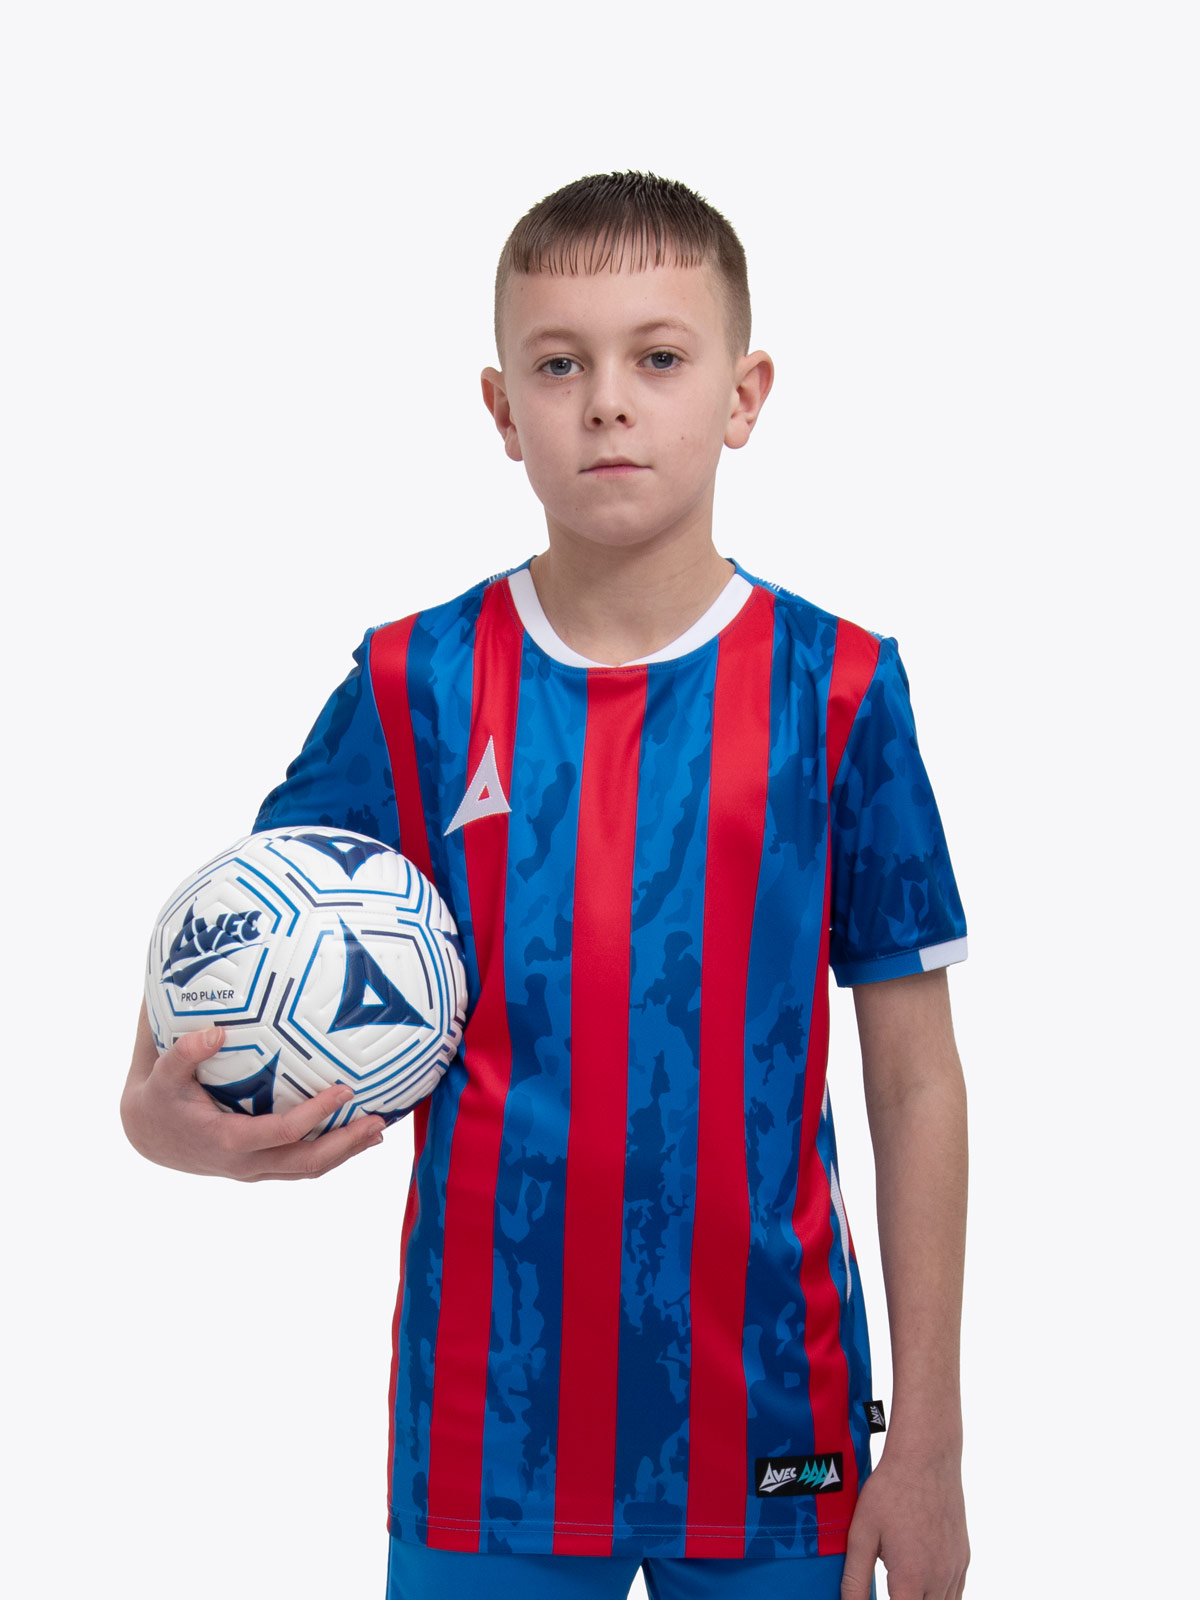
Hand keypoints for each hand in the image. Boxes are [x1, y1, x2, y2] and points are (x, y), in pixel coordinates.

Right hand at [121, 1000, 387, 1179]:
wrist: (148, 1136)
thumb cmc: (159, 1099)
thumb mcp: (162, 1075)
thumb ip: (185, 1053)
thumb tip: (216, 1032)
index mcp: (228, 1142)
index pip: (284, 1133)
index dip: (317, 1114)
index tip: (345, 1089)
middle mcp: (246, 1164)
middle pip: (306, 1162)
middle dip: (346, 1144)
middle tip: (379, 1121)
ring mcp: (255, 1170)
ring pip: (307, 1169)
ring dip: (345, 1152)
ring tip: (378, 1132)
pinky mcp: (259, 1167)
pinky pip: (300, 1164)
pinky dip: (330, 1154)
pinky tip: (352, 1137)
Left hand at [841, 1448, 968, 1599]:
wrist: (926, 1457)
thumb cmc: (890, 1491)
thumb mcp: (862, 1534)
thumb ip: (855, 1578)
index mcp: (911, 1578)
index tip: (880, 1594)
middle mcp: (939, 1579)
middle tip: (888, 1587)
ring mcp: (955, 1569)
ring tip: (902, 1586)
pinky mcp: (963, 1557)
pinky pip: (956, 1593)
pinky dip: (939, 1596)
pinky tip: (922, 1583)